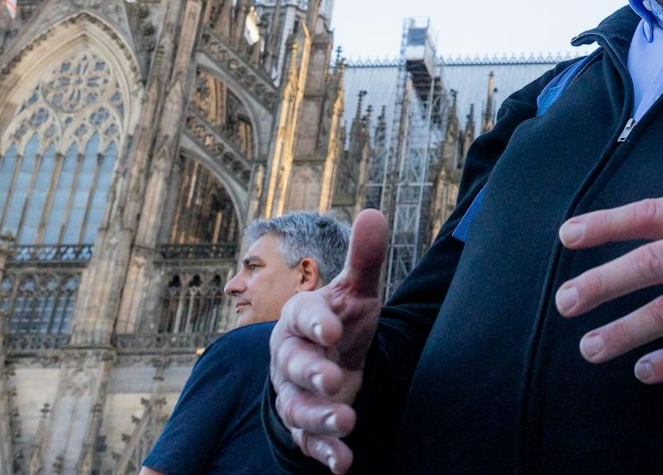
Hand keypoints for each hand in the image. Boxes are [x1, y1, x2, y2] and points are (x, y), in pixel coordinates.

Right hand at [270, 209, 389, 472]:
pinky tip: (343, 462)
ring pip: (297, 407)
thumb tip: (372, 213)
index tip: (334, 329)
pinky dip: (324, 452)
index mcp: (301, 318)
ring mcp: (295, 393)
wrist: (329, 361)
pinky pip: (307, 441)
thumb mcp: (357, 290)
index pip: (303, 316)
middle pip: (294, 365)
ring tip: (345, 423)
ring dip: (318, 417)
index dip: (316, 322)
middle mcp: (290, 357)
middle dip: (312, 373)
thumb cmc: (341, 321)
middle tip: (335, 379)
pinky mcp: (305, 426)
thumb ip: (365, 258)